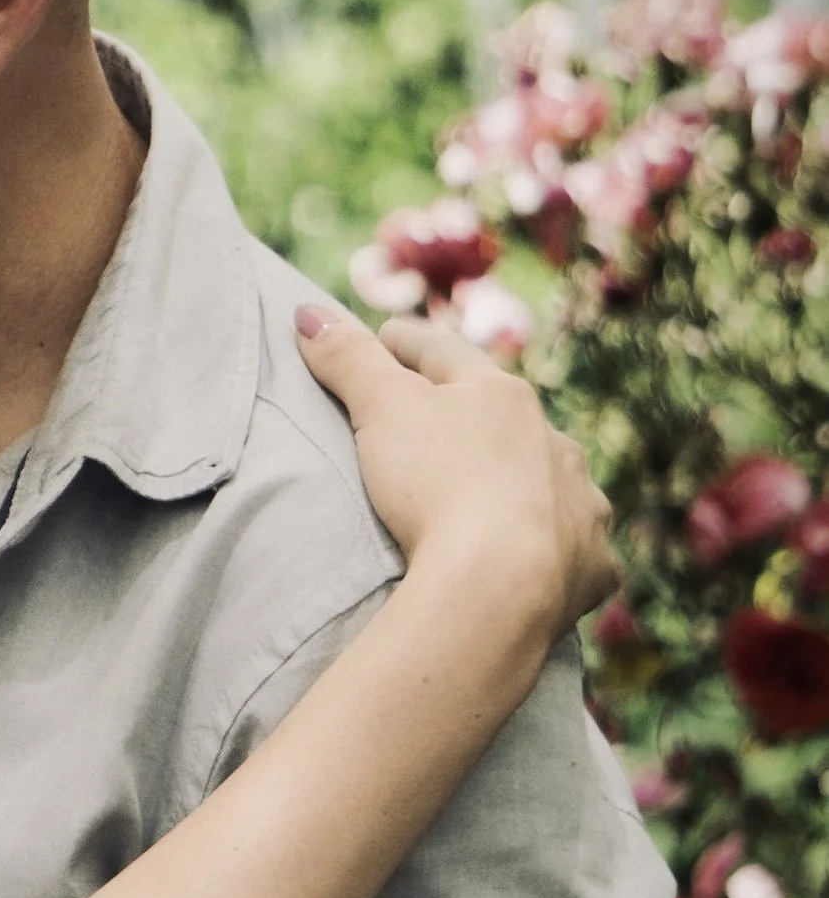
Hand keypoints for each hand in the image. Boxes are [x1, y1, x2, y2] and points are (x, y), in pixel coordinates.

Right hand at [297, 301, 615, 637]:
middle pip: (510, 419)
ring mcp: (579, 505)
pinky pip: (578, 552)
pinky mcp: (590, 567)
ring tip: (504, 497)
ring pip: (555, 482)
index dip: (410, 344)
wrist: (497, 586)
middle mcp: (554, 444)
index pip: (447, 356)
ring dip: (531, 482)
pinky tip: (552, 561)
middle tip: (446, 419)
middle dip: (481, 415)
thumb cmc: (435, 485)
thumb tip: (306, 311)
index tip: (386, 337)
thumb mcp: (380, 410)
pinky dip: (561, 550)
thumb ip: (348, 359)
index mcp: (503, 398)